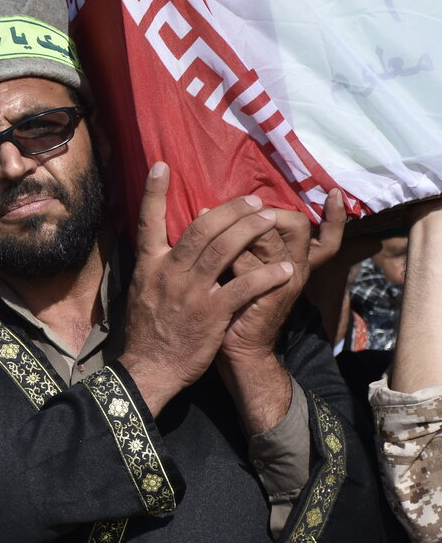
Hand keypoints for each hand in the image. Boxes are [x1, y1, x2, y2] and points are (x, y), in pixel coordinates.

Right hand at [117, 163, 295, 414]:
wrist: (148, 370)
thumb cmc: (147, 332)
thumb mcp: (141, 293)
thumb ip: (156, 267)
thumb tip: (164, 245)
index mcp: (149, 266)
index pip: (148, 222)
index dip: (155, 193)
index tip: (162, 166)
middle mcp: (169, 273)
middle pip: (202, 228)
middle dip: (231, 210)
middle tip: (253, 200)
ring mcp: (191, 292)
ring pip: (224, 249)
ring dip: (252, 230)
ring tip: (271, 218)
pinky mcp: (211, 313)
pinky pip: (244, 286)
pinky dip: (267, 276)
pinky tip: (286, 269)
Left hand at [222, 189, 345, 359]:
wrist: (239, 349)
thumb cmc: (237, 304)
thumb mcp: (247, 270)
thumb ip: (248, 244)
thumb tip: (227, 210)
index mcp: (296, 261)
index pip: (328, 235)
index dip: (336, 217)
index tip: (336, 193)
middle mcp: (297, 268)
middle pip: (296, 225)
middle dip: (263, 213)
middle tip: (234, 213)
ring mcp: (285, 281)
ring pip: (266, 238)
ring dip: (237, 228)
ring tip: (209, 222)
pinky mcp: (268, 294)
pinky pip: (246, 264)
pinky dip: (224, 256)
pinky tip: (205, 254)